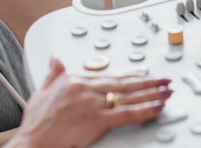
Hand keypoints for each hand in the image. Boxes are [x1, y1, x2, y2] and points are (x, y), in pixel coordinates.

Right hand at [6, 59, 171, 147]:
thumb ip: (53, 74)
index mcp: (73, 80)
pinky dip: (144, 109)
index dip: (128, 76)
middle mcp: (84, 88)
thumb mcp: (41, 91)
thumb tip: (55, 59)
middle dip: (146, 82)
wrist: (33, 141)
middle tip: (163, 80)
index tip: (142, 75)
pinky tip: (157, 106)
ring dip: (151, 92)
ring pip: (128, 95)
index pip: (108, 76)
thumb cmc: (36, 124)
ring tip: (167, 91)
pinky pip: (126, 113)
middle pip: (122, 83)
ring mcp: (92, 104)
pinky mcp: (97, 120)